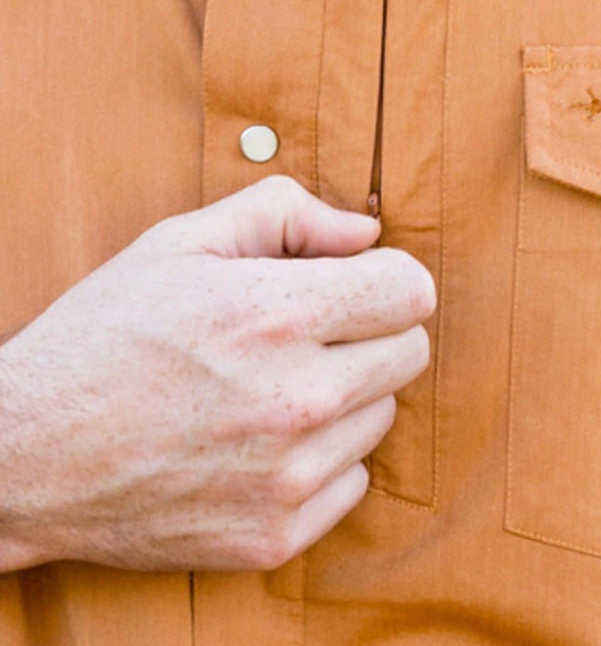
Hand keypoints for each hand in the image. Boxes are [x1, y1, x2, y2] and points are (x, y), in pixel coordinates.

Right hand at [0, 176, 433, 571]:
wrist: (28, 453)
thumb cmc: (104, 334)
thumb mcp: (179, 242)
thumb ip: (283, 214)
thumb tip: (365, 231)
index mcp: (278, 313)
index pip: (413, 291)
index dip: (388, 278)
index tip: (355, 284)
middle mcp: (297, 399)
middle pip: (410, 354)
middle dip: (370, 332)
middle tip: (308, 333)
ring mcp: (288, 477)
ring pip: (381, 417)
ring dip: (344, 397)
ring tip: (270, 388)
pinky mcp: (274, 536)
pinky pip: (351, 482)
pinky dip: (321, 459)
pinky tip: (261, 443)